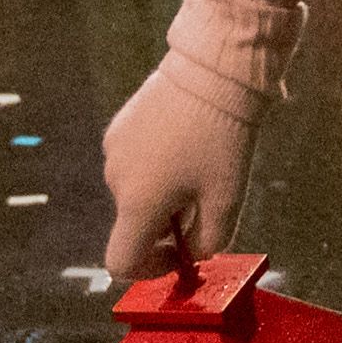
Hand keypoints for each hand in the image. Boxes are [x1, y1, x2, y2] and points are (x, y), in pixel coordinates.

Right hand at [101, 47, 262, 279]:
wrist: (213, 72)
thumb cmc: (223, 139)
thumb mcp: (227, 198)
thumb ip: (210, 239)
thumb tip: (194, 252)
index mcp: (137, 204)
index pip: (120, 263)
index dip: (149, 270)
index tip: (180, 254)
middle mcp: (116, 180)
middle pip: (134, 223)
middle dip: (167, 226)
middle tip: (205, 202)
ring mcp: (114, 151)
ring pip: (136, 192)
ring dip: (163, 194)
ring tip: (200, 166)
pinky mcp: (119, 126)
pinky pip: (135, 163)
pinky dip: (156, 167)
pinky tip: (187, 143)